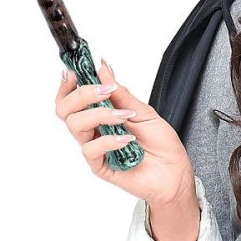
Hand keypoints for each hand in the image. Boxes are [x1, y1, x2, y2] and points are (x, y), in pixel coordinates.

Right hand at [55, 58, 195, 207]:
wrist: (175, 171)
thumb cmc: (161, 144)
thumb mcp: (144, 111)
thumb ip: (121, 93)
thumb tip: (103, 69)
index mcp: (102, 115)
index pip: (72, 99)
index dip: (68, 85)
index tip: (74, 71)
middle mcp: (95, 130)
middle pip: (65, 110)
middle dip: (82, 94)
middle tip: (105, 91)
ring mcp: (96, 148)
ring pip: (75, 125)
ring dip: (99, 114)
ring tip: (124, 116)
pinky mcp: (100, 166)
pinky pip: (91, 149)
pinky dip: (108, 140)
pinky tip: (126, 139)